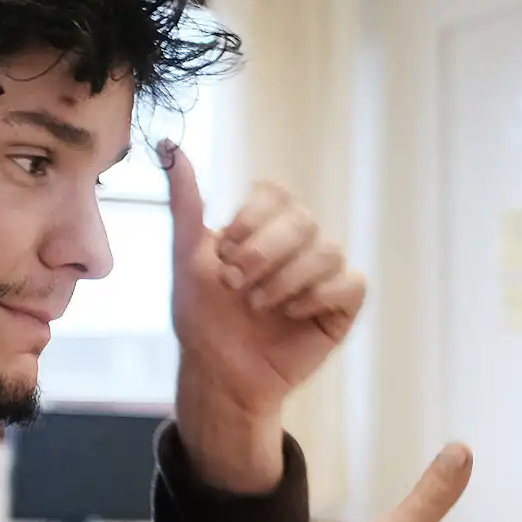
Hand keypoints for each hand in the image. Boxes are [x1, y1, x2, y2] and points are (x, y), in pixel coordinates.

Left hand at [165, 141, 363, 420]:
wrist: (218, 374)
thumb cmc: (202, 319)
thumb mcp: (187, 257)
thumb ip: (186, 204)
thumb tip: (170, 147)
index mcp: (264, 228)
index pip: (276, 194)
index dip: (254, 218)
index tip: (225, 250)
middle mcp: (298, 245)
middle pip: (303, 220)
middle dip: (265, 253)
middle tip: (235, 284)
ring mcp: (322, 275)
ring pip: (328, 251)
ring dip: (286, 279)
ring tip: (258, 306)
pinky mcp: (341, 307)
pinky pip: (351, 283)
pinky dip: (319, 295)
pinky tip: (292, 314)